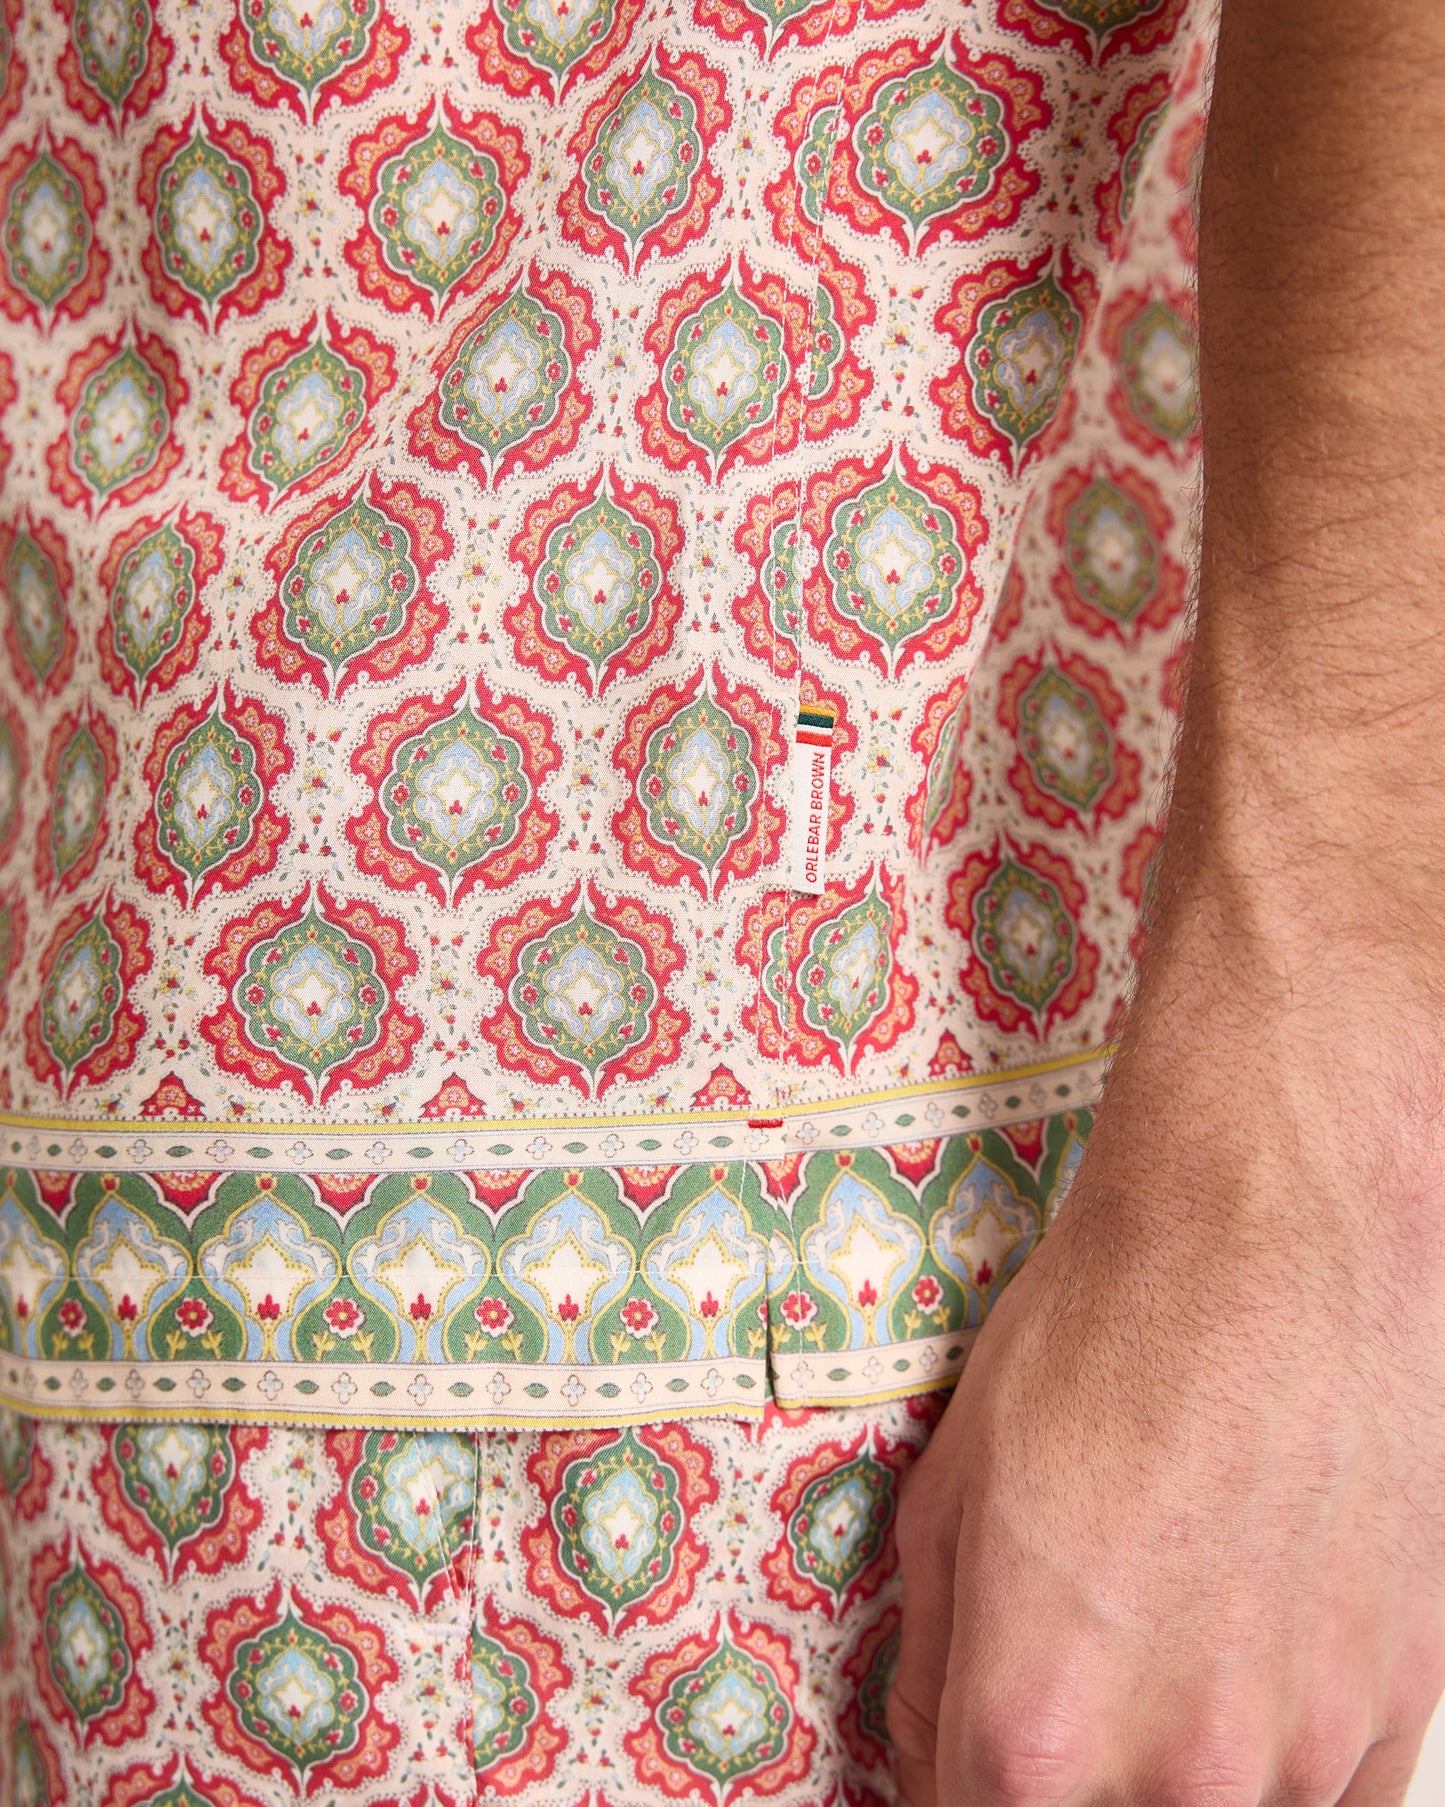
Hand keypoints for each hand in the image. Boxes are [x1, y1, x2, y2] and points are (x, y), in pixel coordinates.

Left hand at [887, 966, 1444, 1805]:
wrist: (1272, 1238)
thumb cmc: (1104, 1334)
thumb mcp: (948, 1489)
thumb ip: (930, 1664)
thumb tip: (929, 1753)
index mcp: (1036, 1725)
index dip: (952, 1788)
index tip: (969, 1752)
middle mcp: (1180, 1775)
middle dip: (1058, 1777)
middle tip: (1067, 1675)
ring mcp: (1301, 1752)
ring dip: (1171, 1772)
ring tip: (1163, 1639)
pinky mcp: (1393, 1709)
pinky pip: (1326, 1802)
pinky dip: (1276, 1765)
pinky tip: (1242, 1664)